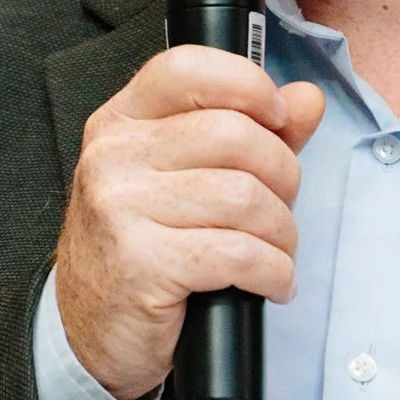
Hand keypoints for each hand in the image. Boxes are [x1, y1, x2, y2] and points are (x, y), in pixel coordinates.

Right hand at [53, 48, 326, 399]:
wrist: (92, 332)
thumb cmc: (145, 249)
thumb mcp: (188, 178)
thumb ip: (252, 132)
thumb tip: (307, 99)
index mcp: (123, 121)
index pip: (188, 68)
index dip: (248, 85)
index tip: (278, 119)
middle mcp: (114, 156)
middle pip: (235, 135)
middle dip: (282, 176)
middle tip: (279, 210)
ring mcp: (121, 207)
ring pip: (244, 197)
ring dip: (281, 233)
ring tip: (275, 253)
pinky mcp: (140, 263)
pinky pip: (239, 253)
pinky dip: (273, 272)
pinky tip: (270, 283)